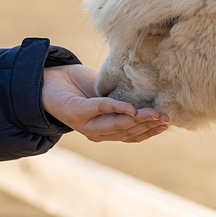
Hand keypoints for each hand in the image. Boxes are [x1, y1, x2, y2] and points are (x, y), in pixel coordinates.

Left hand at [41, 65, 169, 142]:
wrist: (49, 80)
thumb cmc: (80, 87)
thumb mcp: (107, 94)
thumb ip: (125, 100)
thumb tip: (151, 97)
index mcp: (104, 130)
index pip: (131, 136)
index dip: (149, 132)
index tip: (167, 124)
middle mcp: (95, 132)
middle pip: (126, 132)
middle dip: (148, 125)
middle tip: (166, 118)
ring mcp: (85, 125)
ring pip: (116, 125)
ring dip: (137, 120)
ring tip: (154, 113)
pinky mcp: (76, 113)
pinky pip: (100, 110)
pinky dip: (117, 109)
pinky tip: (131, 109)